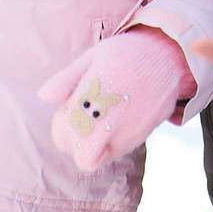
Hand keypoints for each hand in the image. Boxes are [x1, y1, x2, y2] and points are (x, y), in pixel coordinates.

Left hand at [37, 27, 192, 171]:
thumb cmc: (126, 53)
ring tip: (102, 118)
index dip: (61, 128)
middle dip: (76, 146)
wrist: (169, 56)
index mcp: (93, 97)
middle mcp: (111, 120)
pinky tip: (118, 118)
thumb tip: (43, 97)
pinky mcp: (143, 135)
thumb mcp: (93, 56)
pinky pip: (119, 150)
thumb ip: (66, 78)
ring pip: (102, 157)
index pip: (64, 135)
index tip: (69, 111)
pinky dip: (112, 142)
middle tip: (82, 124)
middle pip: (82, 157)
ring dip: (95, 145)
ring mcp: (129, 131)